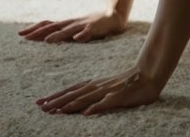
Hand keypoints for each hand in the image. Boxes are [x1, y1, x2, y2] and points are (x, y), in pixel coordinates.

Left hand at [18, 11, 128, 42]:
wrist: (114, 16)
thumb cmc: (94, 25)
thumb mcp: (76, 29)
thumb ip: (64, 33)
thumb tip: (47, 38)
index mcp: (66, 24)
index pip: (47, 24)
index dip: (34, 29)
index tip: (20, 34)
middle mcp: (71, 23)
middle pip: (52, 26)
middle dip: (38, 32)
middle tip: (24, 37)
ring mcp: (82, 25)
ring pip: (68, 30)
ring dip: (57, 35)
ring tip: (47, 40)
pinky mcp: (95, 28)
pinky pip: (88, 32)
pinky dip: (82, 35)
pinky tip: (77, 39)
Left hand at [36, 66, 161, 115]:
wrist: (148, 75)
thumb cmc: (129, 84)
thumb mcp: (108, 89)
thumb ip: (95, 96)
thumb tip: (80, 107)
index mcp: (94, 85)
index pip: (71, 91)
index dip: (56, 96)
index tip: (41, 102)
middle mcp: (98, 87)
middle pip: (74, 94)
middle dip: (56, 101)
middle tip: (41, 107)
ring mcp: (108, 91)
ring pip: (85, 98)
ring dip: (70, 105)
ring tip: (56, 111)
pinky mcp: (119, 97)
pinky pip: (106, 103)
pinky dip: (95, 108)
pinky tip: (86, 114)